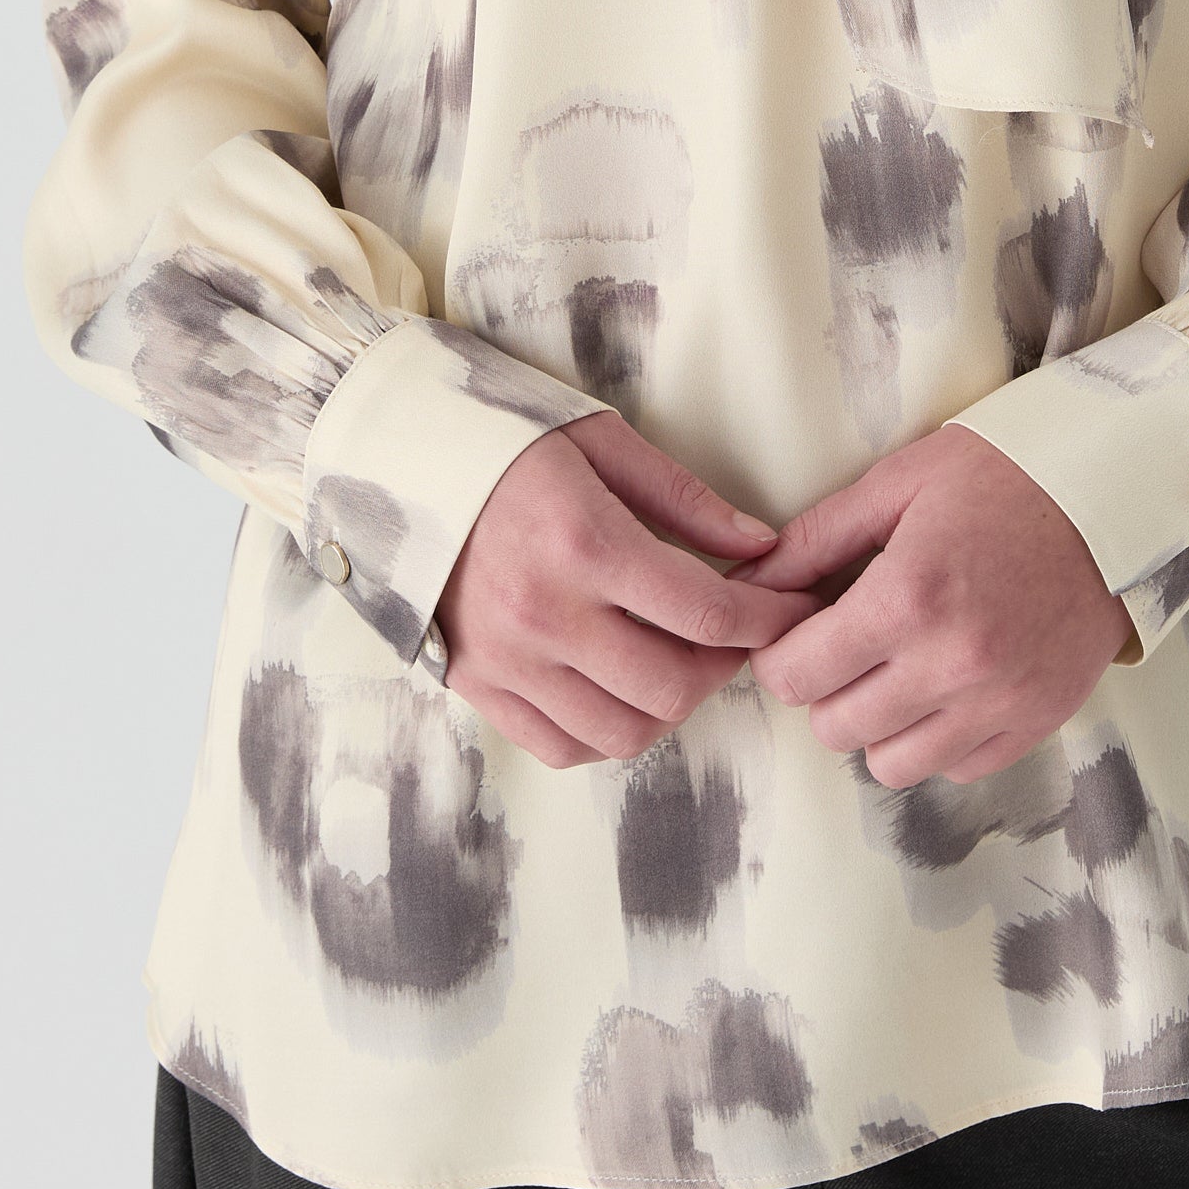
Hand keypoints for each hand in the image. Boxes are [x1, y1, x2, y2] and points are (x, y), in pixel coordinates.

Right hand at [434, 408, 824, 769]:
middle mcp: (547, 614)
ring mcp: (508, 660)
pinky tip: (621, 687)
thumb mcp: (600, 441)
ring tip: (679, 661)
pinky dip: (607, 733)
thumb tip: (762, 546)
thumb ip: (685, 499)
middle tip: (734, 635)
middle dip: (725, 667)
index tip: (797, 610)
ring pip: (623, 733)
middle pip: (674, 686)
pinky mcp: (478, 686)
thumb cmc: (503, 440)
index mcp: (585, 543)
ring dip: (670, 707)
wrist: (391, 464)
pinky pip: (562, 748)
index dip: (770, 620)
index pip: (707, 612)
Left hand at [740, 423, 1129, 787]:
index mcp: (907, 596)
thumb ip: (816, 538)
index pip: (796, 675)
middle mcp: (951, 663)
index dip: (780, 655)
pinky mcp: (1036, 721)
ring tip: (897, 669)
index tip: (795, 633)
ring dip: (879, 724)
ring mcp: (998, 701)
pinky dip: (940, 737)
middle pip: (835, 728)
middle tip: (847, 646)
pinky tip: (948, 683)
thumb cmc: (1002, 475)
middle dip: (825, 690)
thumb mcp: (898, 484)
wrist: (1114, 495)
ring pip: (892, 764)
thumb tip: (748, 581)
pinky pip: (957, 767)